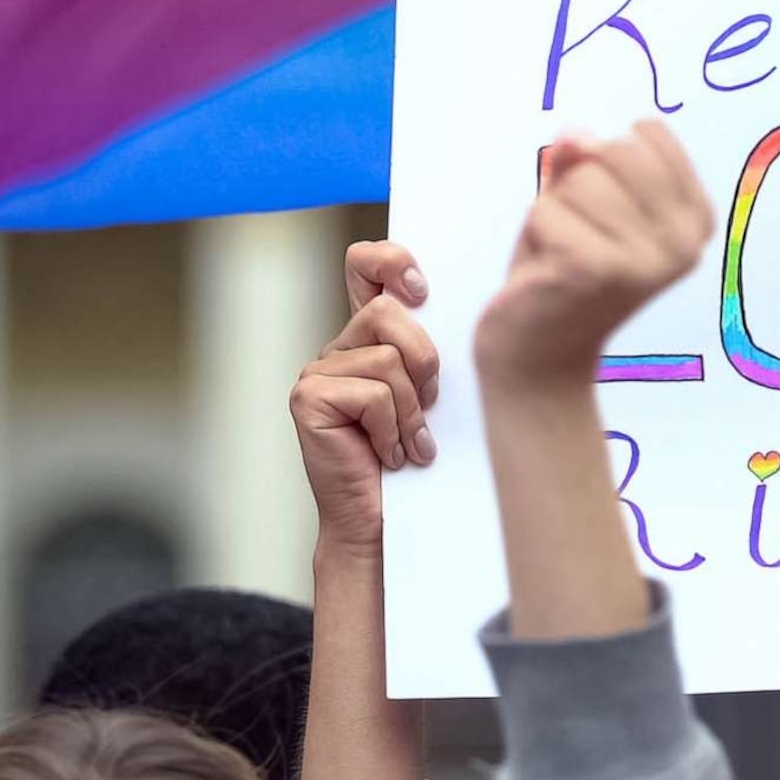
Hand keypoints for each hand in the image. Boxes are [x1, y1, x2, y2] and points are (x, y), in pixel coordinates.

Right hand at [290, 241, 439, 555]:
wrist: (381, 520)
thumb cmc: (413, 458)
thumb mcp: (432, 393)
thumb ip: (432, 350)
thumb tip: (470, 311)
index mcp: (368, 336)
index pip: (365, 265)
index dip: (390, 259)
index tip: (422, 288)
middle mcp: (339, 346)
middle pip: (387, 310)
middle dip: (423, 361)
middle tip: (428, 406)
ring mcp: (318, 371)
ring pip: (387, 359)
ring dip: (411, 411)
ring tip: (407, 443)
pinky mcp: (308, 397)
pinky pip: (372, 394)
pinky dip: (391, 430)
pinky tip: (387, 456)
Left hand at [473, 121, 711, 386]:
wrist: (541, 356)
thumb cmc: (564, 267)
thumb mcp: (581, 198)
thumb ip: (583, 158)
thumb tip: (573, 138)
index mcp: (695, 219)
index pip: (649, 134)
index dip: (608, 158)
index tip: (607, 210)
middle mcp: (684, 243)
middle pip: (614, 149)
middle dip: (578, 182)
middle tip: (578, 232)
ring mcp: (645, 259)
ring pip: (578, 179)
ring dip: (554, 210)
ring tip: (562, 253)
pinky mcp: (597, 270)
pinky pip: (545, 210)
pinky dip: (535, 232)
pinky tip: (548, 270)